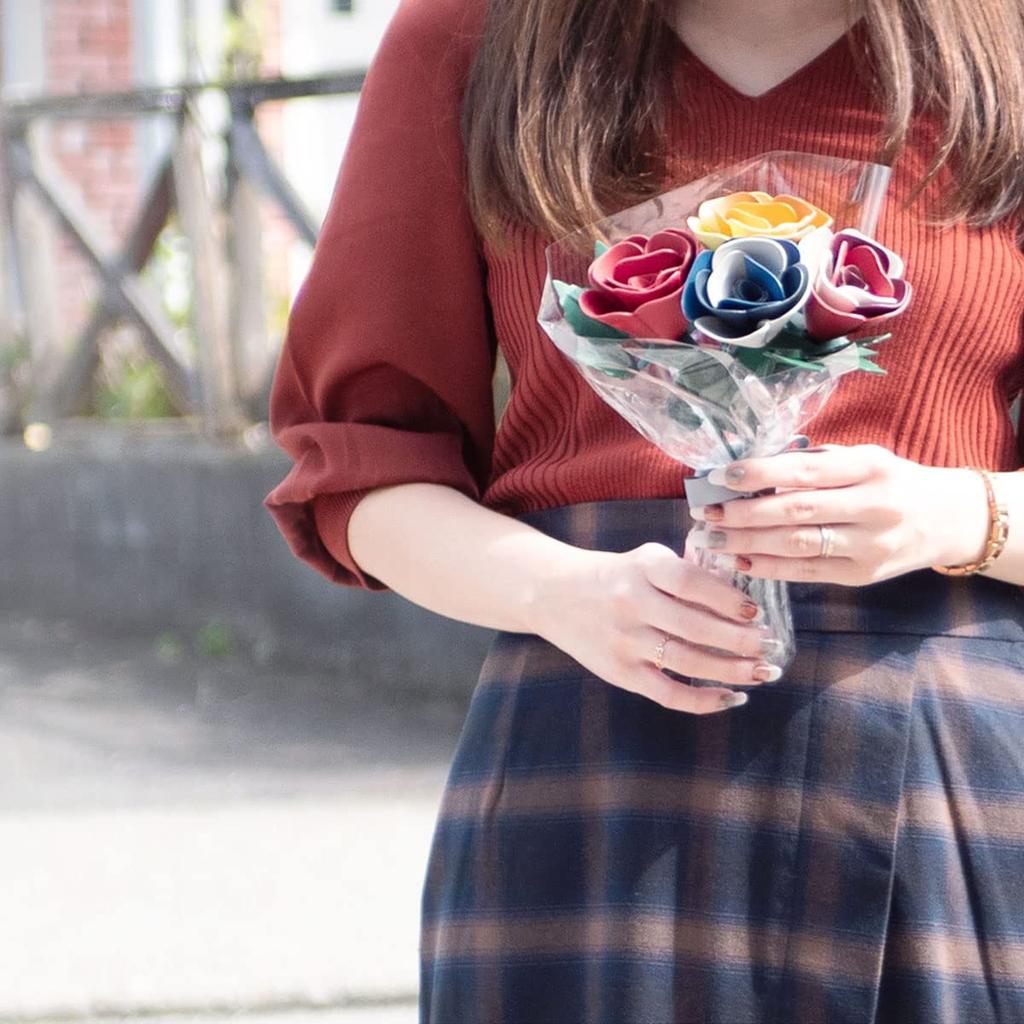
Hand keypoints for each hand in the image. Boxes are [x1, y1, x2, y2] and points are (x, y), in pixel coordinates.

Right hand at [528, 541, 784, 714]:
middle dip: (740, 640)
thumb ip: (687, 573)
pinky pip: (668, 693)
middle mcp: (631, 603)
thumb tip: (742, 601)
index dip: (727, 599)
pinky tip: (730, 697)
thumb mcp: (645, 559)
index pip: (692, 583)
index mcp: (642, 568)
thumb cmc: (614, 576)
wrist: (554, 594)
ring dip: (731, 670)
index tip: (755, 611)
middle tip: (770, 647)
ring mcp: (625, 641)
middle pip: (696, 627)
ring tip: (760, 672)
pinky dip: (703, 700)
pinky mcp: (619, 672)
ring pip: (688, 662)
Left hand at [686, 443, 990, 584]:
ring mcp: (869, 544)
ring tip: (712, 539)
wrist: (949, 520)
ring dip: (748, 542)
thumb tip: (751, 469)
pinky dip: (769, 567)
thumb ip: (815, 463)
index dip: (759, 473)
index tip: (720, 476)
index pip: (805, 470)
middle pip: (796, 510)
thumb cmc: (891, 481)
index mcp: (869, 467)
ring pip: (797, 544)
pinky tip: (740, 560)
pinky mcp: (862, 575)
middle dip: (743, 512)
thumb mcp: (863, 459)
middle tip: (705, 512)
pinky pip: (806, 572)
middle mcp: (873, 506)